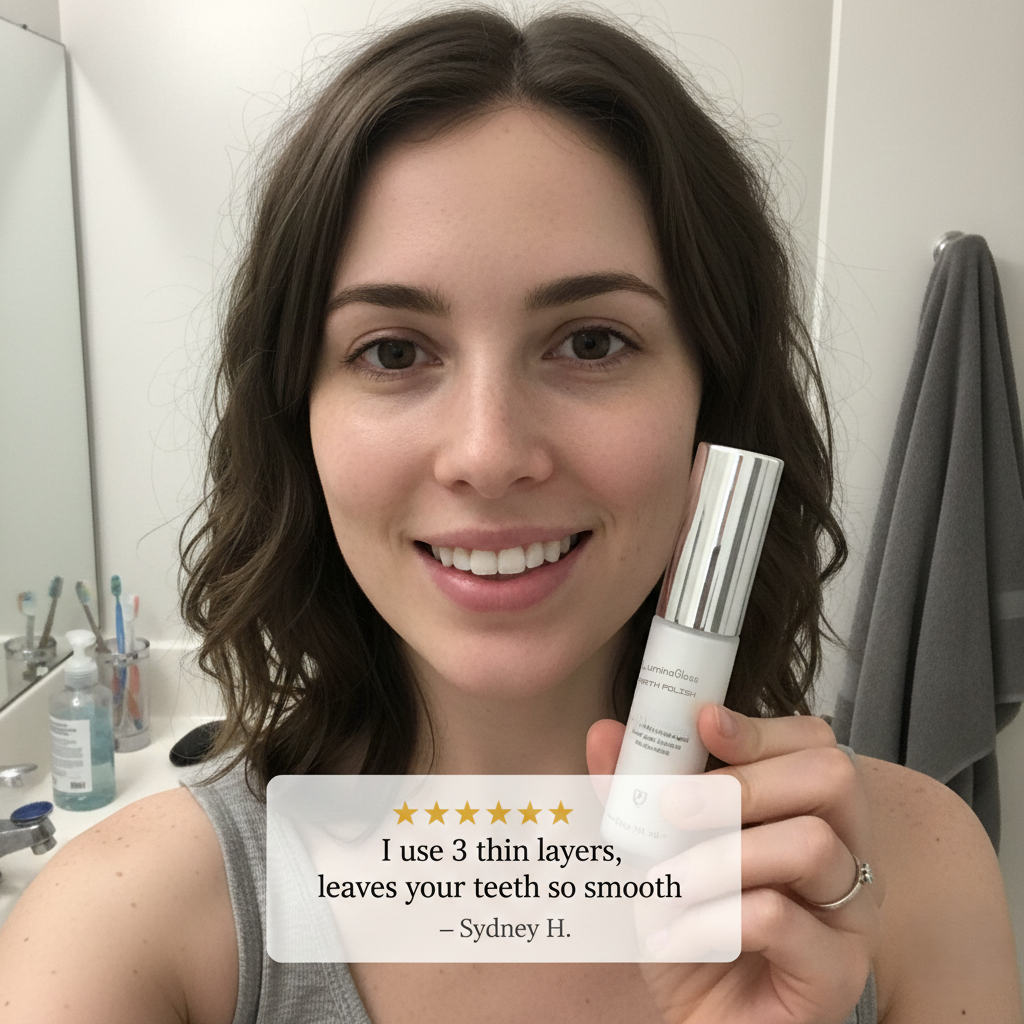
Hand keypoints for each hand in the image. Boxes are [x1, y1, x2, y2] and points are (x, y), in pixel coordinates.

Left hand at [587, 706, 880, 1023]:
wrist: (701, 1020)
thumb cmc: (690, 927)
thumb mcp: (656, 850)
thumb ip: (635, 792)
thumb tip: (604, 734)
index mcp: (810, 812)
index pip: (814, 742)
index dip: (760, 727)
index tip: (703, 722)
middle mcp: (846, 854)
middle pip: (831, 777)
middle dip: (743, 782)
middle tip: (673, 807)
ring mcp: (852, 915)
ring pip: (811, 845)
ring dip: (720, 855)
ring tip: (668, 882)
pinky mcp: (837, 973)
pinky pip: (780, 919)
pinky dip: (711, 918)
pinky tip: (678, 935)